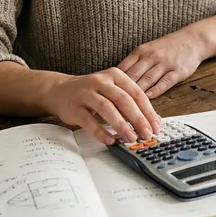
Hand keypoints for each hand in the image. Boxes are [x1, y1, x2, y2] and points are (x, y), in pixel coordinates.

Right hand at [44, 68, 161, 144]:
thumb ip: (130, 103)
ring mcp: (86, 93)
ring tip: (131, 138)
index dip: (148, 111)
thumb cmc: (92, 92)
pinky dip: (100, 132)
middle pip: (124, 100)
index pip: (136, 93)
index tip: (156, 126)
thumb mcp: (112, 91)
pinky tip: (110, 140)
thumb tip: (152, 122)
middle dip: (138, 119)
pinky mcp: (74, 107)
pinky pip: (88, 121)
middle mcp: (101, 81)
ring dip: (121, 125)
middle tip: (147, 134)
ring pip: (107, 108)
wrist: (59, 90)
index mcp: (115, 75)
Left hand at [118, 28, 206, 99]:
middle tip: (113, 105)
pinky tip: (149, 98)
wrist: (192, 39)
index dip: (112, 83)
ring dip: (137, 94)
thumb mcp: (147, 50)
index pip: (122, 68)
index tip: (104, 95)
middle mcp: (151, 56)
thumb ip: (133, 64)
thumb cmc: (167, 48)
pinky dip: (156, 90)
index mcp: (140, 51)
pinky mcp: (178, 71)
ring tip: (128, 107)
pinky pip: (165, 82)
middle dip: (122, 91)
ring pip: (147, 79)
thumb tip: (114, 81)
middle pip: (133, 75)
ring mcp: (165, 63)